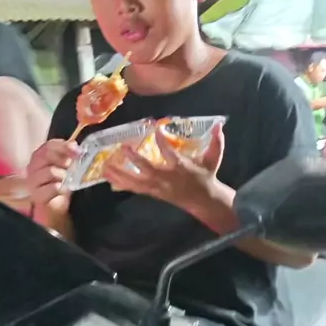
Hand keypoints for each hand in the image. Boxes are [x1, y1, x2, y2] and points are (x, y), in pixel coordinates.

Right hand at [26, 139, 80, 212]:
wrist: (55, 206)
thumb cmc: (60, 183)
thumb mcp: (65, 166)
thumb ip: (68, 154)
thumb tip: (74, 146)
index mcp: (39, 156)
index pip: (49, 145)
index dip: (64, 146)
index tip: (77, 151)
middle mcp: (32, 166)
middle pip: (47, 155)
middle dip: (64, 160)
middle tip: (72, 167)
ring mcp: (32, 181)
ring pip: (51, 171)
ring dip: (64, 175)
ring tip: (68, 180)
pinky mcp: (37, 195)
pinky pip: (52, 187)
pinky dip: (61, 188)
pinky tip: (63, 189)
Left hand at [103, 121, 224, 213]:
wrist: (203, 200)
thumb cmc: (206, 176)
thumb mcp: (214, 159)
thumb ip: (217, 142)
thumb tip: (220, 125)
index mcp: (181, 168)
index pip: (170, 154)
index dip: (162, 142)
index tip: (155, 130)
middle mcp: (166, 179)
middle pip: (148, 170)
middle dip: (135, 159)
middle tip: (123, 147)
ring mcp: (157, 187)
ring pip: (136, 181)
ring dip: (120, 174)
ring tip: (105, 166)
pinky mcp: (152, 192)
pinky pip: (134, 188)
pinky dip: (121, 183)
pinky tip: (108, 178)